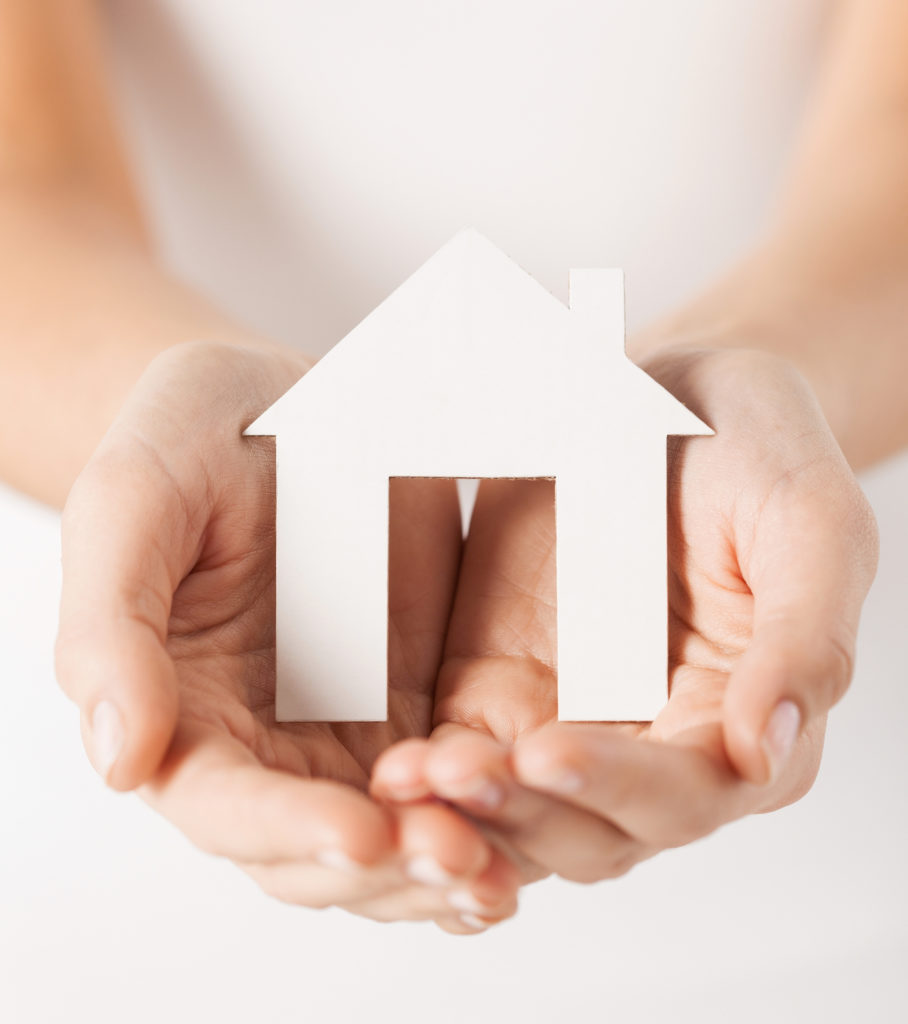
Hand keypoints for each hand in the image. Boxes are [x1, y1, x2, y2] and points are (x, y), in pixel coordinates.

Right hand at [55, 341, 517, 931]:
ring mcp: (348, 728)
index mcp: (183, 712)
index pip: (224, 807)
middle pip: (318, 852)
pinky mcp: (418, 700)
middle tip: (460, 857)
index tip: (361, 832)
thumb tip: (119, 761)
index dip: (287, 829)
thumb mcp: (136, 499)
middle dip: (388, 867)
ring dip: (447, 862)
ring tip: (506, 868)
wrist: (280, 397)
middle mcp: (266, 743)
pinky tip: (540, 818)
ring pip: (394, 837)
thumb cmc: (189, 436)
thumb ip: (112, 627)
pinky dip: (494, 812)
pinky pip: (455, 778)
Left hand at [372, 347, 878, 883]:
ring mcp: (569, 721)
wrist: (662, 394)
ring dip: (464, 809)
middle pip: (590, 828)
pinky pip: (461, 757)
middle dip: (524, 811)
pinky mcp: (496, 693)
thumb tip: (764, 750)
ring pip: (518, 811)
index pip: (685, 794)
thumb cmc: (754, 448)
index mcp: (739, 721)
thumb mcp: (806, 520)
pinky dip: (430, 775)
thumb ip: (804, 636)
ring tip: (406, 778)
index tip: (548, 749)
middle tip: (456, 773)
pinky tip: (390, 765)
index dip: (620, 786)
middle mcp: (652, 744)